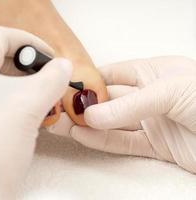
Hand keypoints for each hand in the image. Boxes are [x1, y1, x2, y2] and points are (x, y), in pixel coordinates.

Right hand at [49, 56, 195, 172]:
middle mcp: (149, 96)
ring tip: (62, 124)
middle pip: (107, 100)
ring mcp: (150, 121)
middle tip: (59, 109)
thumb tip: (91, 114)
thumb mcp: (170, 92)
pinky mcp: (154, 145)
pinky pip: (121, 142)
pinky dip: (101, 140)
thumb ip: (129, 105)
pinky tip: (83, 136)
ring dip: (86, 124)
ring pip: (111, 123)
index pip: (111, 73)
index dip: (88, 79)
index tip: (65, 86)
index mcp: (153, 73)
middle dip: (82, 104)